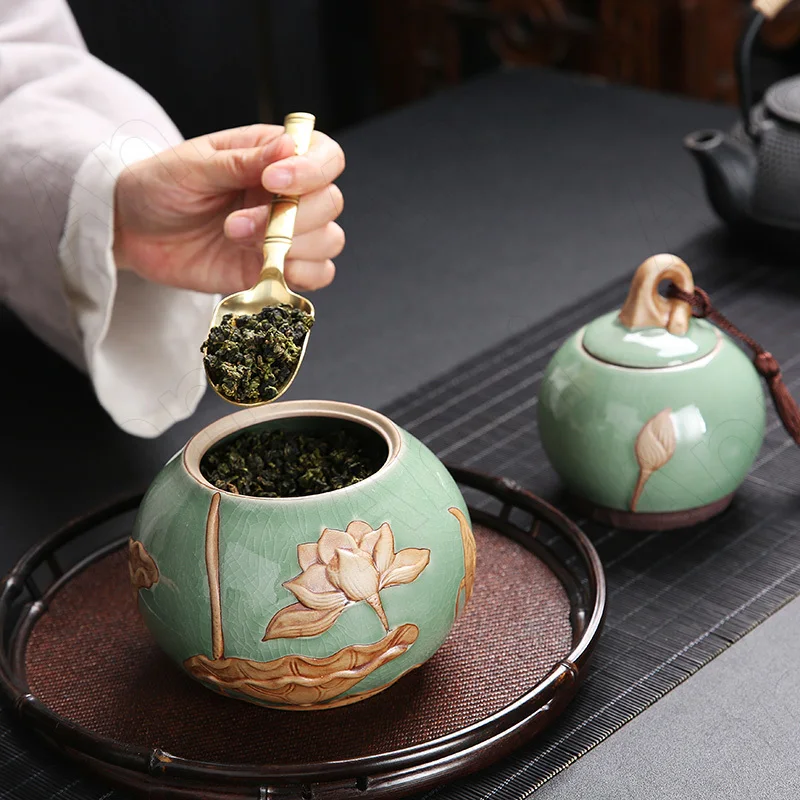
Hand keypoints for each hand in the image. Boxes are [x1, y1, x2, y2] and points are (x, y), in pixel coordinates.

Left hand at [112, 124, 344, 294]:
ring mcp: (287, 234)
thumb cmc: (160, 187)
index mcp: (274, 157)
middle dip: (293, 217)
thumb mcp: (193, 166)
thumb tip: (288, 146)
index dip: (312, 170)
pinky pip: (318, 275)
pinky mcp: (278, 268)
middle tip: (236, 224)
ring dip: (292, 246)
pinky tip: (269, 269)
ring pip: (329, 240)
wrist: (134, 233)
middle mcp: (290, 195)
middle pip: (331, 202)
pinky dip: (303, 275)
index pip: (325, 156)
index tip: (273, 181)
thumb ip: (242, 161)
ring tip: (235, 240)